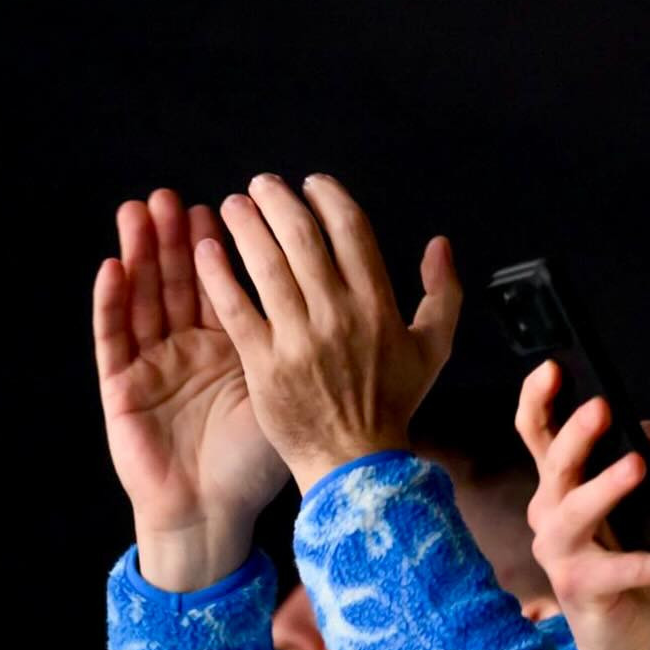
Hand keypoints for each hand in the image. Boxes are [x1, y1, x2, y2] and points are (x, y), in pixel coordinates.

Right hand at [94, 189, 288, 590]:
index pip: (227, 284)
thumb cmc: (254, 463)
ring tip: (141, 211)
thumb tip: (344, 298)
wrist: (212, 513)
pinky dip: (111, 302)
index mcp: (233, 348)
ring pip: (144, 297)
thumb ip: (300, 345)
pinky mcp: (121, 385)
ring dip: (142, 254)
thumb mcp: (285, 394)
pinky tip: (114, 266)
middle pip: (181, 281)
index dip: (225, 246)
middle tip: (178, 197)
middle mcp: (190, 349)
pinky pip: (113, 336)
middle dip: (179, 238)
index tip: (233, 204)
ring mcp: (153, 364)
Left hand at [193, 173, 460, 493]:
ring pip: (266, 265)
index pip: (350, 231)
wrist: (356, 465)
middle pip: (303, 237)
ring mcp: (299, 340)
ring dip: (245, 226)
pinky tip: (206, 252)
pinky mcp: (265, 365)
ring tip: (232, 207)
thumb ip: (443, 293)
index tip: (310, 184)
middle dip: (278, 200)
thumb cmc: (392, 406)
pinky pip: (236, 309)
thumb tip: (440, 245)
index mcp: (379, 306)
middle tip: (261, 185)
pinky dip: (219, 275)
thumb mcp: (433, 349)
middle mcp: (339, 316)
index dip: (328, 198)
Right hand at [516, 360, 649, 649]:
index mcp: (557, 489)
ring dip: (605, 486)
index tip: (554, 367)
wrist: (622, 637)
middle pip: (553, 466)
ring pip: (575, 511)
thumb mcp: (646, 510)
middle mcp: (548, 516)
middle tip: (601, 407)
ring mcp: (560, 553)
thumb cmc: (628, 565)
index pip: (537, 436)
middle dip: (575, 434)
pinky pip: (630, 566)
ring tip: (638, 465)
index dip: (538, 400)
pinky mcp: (583, 587)